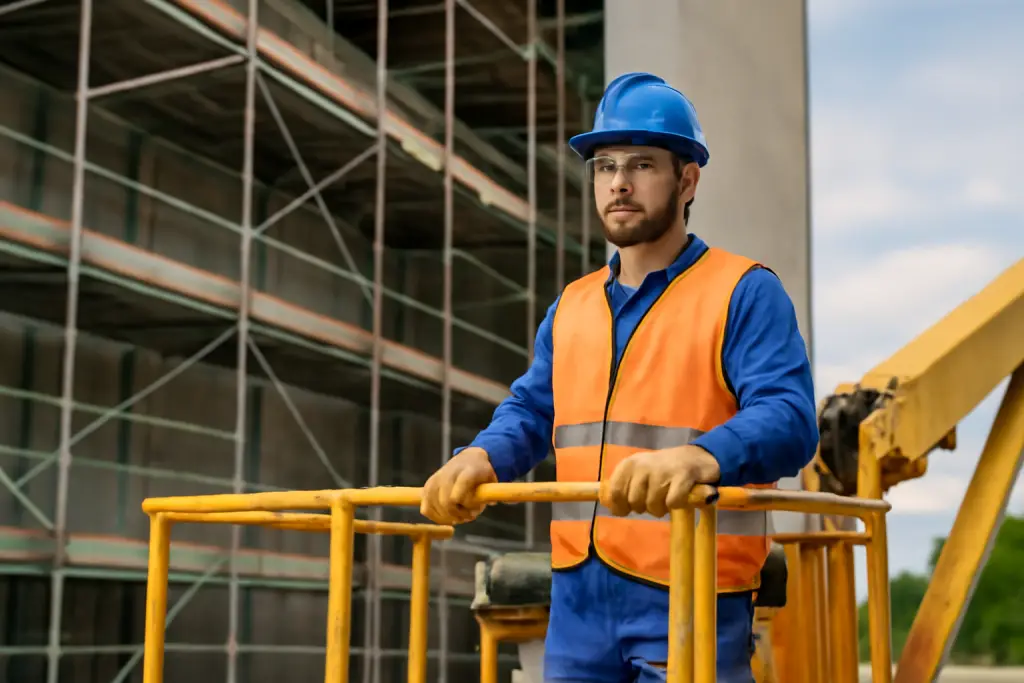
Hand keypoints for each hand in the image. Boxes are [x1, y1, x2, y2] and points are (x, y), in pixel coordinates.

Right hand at [420, 447, 497, 524]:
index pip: (461, 488)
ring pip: (435, 505)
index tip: (474, 511)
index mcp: (468, 470)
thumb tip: (492, 503)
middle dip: (458, 515)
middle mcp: (449, 473)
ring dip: (447, 518)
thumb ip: (491, 493)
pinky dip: (435, 516)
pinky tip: (446, 517)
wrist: (469, 459)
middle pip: (447, 501)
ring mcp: (436, 479)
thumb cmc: (482, 474)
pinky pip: (425, 508)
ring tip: (458, 517)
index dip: (467, 504)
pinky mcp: (428, 486)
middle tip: (467, 517)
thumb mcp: (492, 480)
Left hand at [600, 445, 720, 518]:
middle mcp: (643, 465)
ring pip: (653, 505)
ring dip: (662, 508)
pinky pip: (672, 503)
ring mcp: (663, 469)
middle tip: (655, 500)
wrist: (696, 458)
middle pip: (634, 502)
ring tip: (668, 497)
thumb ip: (624, 489)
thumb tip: (612, 509)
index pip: (615, 492)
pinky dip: (677, 505)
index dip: (620, 506)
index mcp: (630, 464)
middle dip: (644, 507)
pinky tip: (681, 496)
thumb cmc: (662, 471)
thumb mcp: (639, 474)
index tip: (627, 510)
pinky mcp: (683, 476)